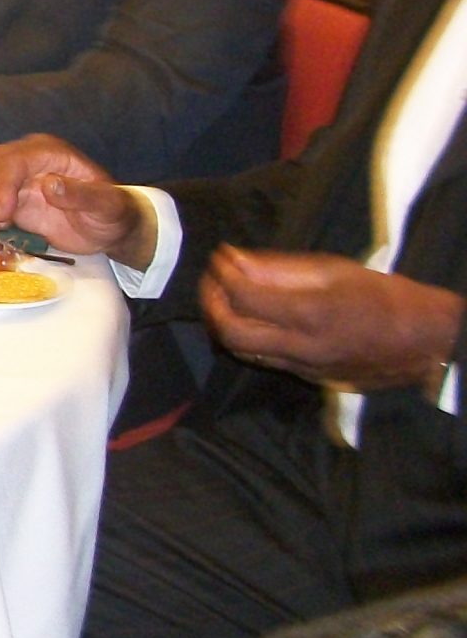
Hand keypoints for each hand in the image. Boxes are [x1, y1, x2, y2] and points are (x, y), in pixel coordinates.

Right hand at [0, 134, 152, 261]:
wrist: (107, 227)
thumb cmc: (110, 214)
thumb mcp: (107, 206)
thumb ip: (82, 195)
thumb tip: (51, 184)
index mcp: (47, 154)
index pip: (11, 159)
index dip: (0, 185)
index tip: (1, 215)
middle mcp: (22, 158)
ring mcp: (8, 176)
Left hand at [200, 249, 462, 392]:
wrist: (426, 342)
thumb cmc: (385, 297)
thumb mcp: (335, 270)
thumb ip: (280, 269)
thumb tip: (236, 261)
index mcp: (312, 314)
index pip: (245, 298)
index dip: (224, 276)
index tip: (220, 257)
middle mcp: (304, 347)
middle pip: (232, 333)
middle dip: (212, 304)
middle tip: (212, 281)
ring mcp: (305, 368)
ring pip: (243, 352)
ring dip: (224, 324)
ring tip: (223, 298)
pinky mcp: (309, 380)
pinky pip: (264, 361)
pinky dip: (247, 339)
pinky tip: (248, 319)